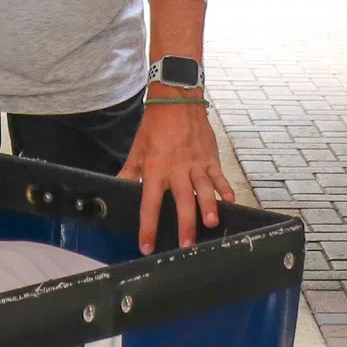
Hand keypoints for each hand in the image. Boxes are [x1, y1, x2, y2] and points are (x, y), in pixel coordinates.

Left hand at [120, 94, 232, 253]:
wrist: (176, 100)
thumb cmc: (155, 127)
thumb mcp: (137, 149)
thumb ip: (129, 172)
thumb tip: (116, 188)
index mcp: (155, 170)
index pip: (149, 203)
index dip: (148, 227)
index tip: (147, 246)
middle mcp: (176, 170)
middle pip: (181, 200)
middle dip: (185, 223)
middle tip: (187, 245)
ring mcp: (195, 164)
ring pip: (203, 189)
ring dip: (207, 207)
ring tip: (211, 224)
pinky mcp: (210, 158)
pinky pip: (219, 175)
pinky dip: (225, 188)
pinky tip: (230, 201)